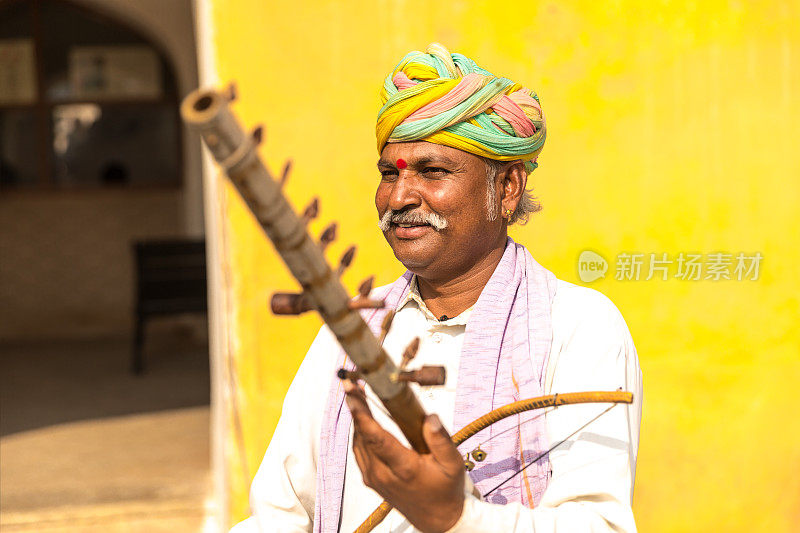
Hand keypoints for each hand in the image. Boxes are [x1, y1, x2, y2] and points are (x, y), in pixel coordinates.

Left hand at [344, 380, 464, 532]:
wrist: (437, 520)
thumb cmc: (445, 489)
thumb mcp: (452, 464)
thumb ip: (441, 440)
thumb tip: (430, 417)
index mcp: (403, 468)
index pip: (376, 439)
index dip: (361, 414)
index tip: (352, 393)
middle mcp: (383, 474)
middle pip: (362, 436)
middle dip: (356, 407)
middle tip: (352, 383)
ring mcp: (373, 477)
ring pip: (358, 442)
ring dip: (357, 418)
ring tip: (358, 393)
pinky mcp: (370, 479)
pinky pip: (359, 451)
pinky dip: (360, 432)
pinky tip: (364, 417)